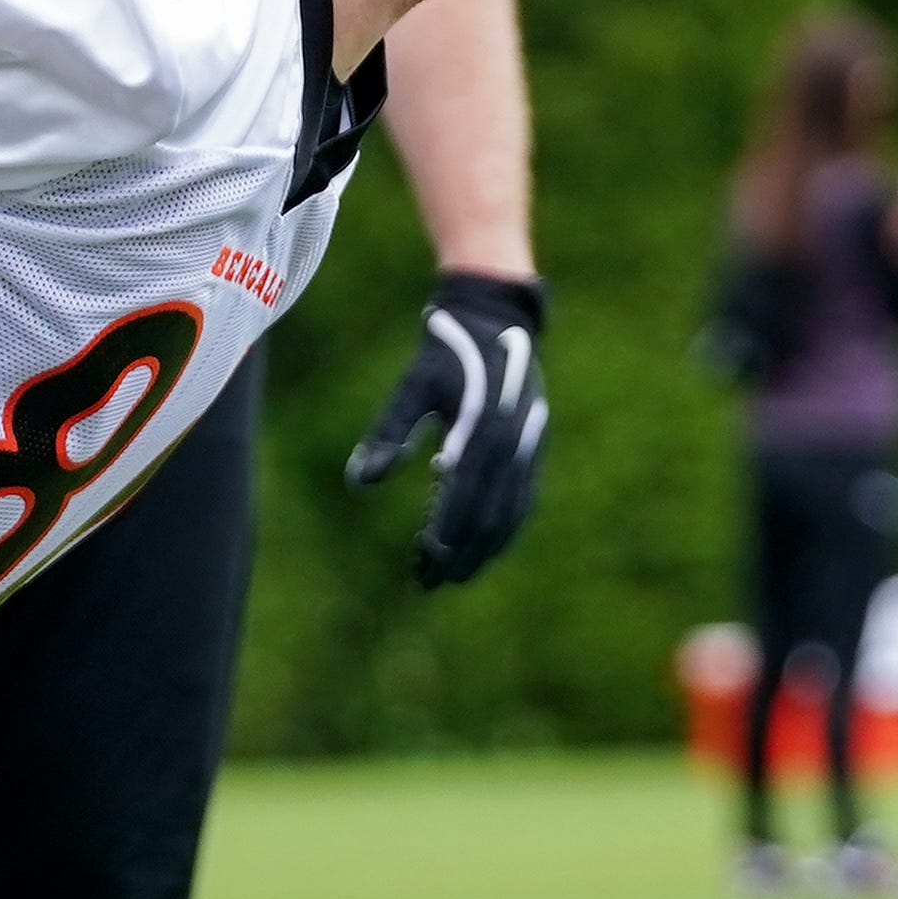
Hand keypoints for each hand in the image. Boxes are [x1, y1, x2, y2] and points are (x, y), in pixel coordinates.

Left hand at [346, 272, 548, 587]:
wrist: (495, 316)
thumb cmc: (445, 351)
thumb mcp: (413, 388)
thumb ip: (389, 434)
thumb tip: (361, 482)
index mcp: (481, 433)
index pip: (461, 503)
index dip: (443, 540)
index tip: (420, 565)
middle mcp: (510, 446)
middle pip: (488, 519)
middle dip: (462, 555)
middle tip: (433, 582)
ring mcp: (528, 447)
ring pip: (511, 514)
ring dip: (485, 549)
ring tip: (457, 574)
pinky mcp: (535, 445)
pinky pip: (524, 498)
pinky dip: (505, 527)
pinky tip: (486, 543)